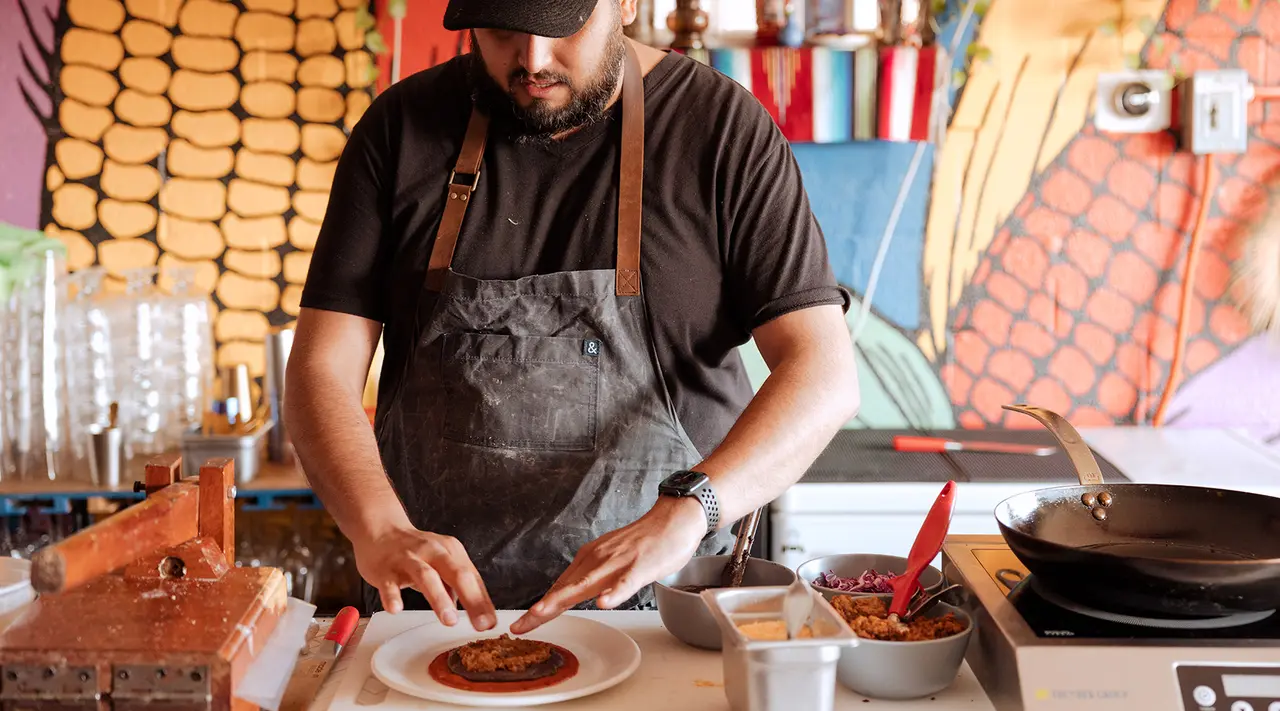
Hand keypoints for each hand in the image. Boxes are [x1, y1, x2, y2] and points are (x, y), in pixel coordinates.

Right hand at [352, 526, 496, 630]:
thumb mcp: (440, 562)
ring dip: (439, 598)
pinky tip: (396, 609)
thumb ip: (455, 586)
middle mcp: (433, 552)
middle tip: (479, 624)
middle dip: (471, 600)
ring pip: (426, 576)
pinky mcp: (385, 568)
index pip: (472, 578)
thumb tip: (471, 610)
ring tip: (449, 619)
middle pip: (456, 574)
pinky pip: (389, 583)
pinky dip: (393, 596)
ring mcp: (408, 559)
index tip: (490, 624)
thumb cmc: (414, 551)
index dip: (483, 602)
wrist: (380, 530)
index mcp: (451, 552)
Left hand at [510, 497, 706, 633]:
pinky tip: (604, 603)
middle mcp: (597, 560)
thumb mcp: (611, 560)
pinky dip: (614, 593)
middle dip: (540, 610)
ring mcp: (618, 563)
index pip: (559, 588)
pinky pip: (625, 583)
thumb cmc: (645, 543)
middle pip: (564, 589)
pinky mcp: (640, 566)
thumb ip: (594, 576)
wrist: (672, 519)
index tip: (521, 624)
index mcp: (589, 559)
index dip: (540, 609)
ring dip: (561, 599)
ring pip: (586, 584)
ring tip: (542, 613)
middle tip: (519, 626)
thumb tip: (575, 591)